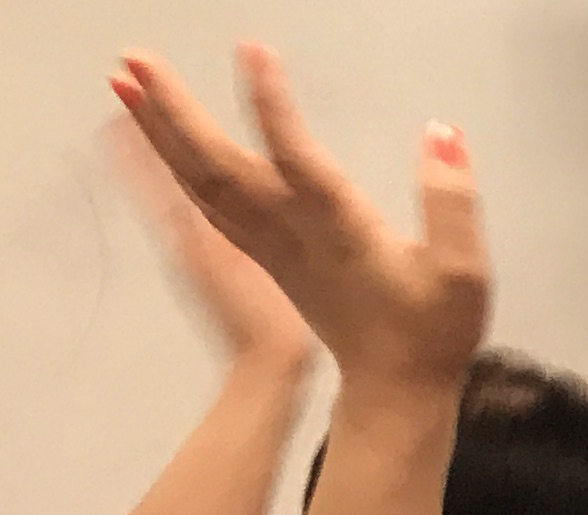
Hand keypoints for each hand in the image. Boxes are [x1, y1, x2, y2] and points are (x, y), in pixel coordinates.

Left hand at [113, 46, 484, 398]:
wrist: (394, 391)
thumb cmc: (430, 333)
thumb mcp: (463, 271)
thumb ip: (452, 200)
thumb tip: (441, 134)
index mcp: (338, 230)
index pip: (296, 155)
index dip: (272, 103)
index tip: (252, 50)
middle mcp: (289, 233)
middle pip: (218, 165)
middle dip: (174, 110)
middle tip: (134, 61)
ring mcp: (267, 246)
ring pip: (198, 183)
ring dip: (158, 131)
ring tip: (124, 84)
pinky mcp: (261, 255)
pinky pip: (202, 205)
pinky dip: (170, 166)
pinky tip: (154, 144)